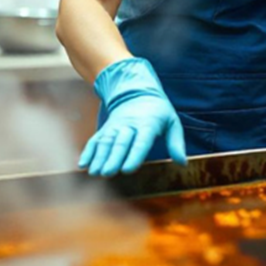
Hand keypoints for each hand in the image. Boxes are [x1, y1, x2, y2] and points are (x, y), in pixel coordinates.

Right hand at [79, 58, 186, 175]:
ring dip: (99, 157)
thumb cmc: (159, 112)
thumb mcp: (172, 122)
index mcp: (148, 124)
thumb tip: (182, 163)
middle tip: (108, 173)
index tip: (127, 170)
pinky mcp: (106, 129)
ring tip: (95, 173)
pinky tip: (82, 164)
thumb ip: (176, 142)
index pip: (141, 141)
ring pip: (106, 142)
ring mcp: (115, 126)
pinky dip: (88, 151)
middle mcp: (129, 125)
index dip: (134, 155)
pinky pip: (95, 139)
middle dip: (113, 158)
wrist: (137, 92)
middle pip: (120, 143)